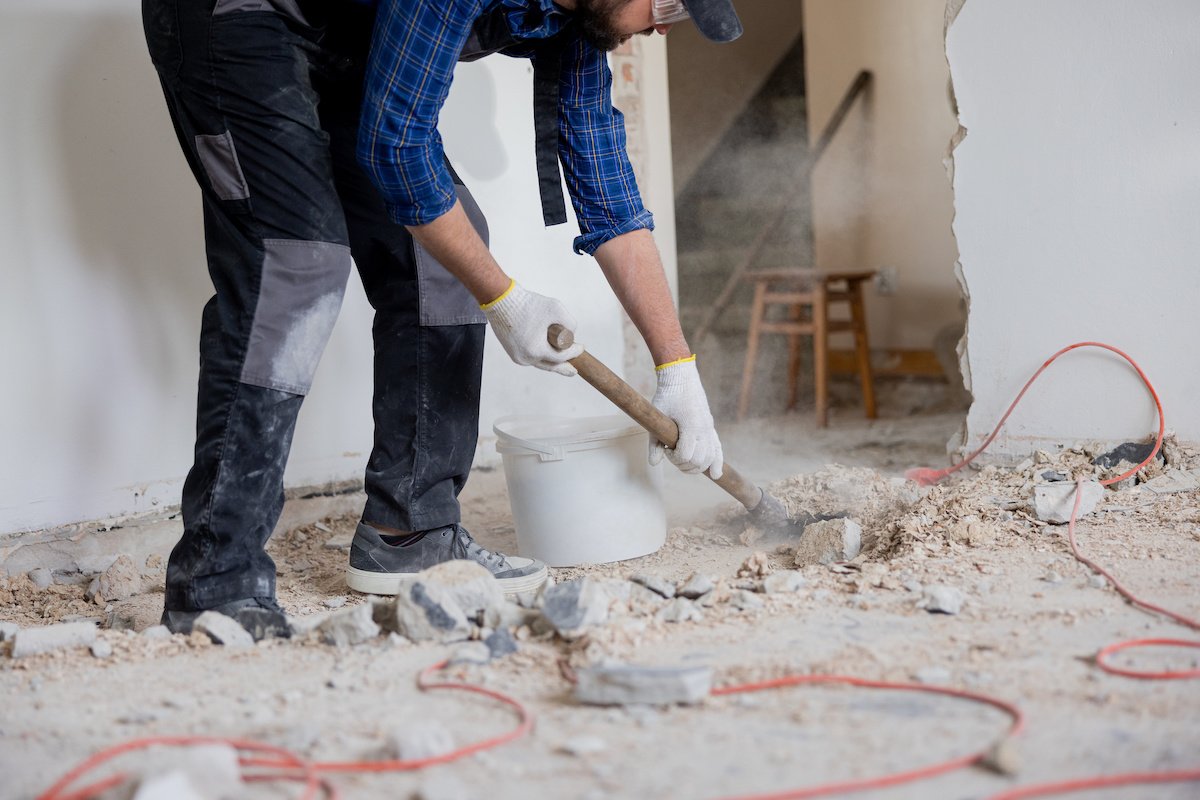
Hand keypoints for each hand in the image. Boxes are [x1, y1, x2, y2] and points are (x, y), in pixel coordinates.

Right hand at [481, 280, 583, 375]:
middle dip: (563, 367)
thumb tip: (571, 336)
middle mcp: (524, 358)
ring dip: (551, 360)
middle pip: (550, 366)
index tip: (582, 347)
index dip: (573, 353)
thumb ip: (570, 324)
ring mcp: (517, 356)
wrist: (501, 299)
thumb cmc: (528, 304)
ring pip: (539, 362)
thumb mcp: (556, 309)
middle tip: (574, 371)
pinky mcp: (512, 352)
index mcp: (535, 350)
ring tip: (562, 362)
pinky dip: (539, 355)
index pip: (560, 357)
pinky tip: (547, 355)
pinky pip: (530, 357)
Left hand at [649, 357, 723, 477]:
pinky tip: (716, 474)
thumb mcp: (657, 417)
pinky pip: (718, 449)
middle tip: (671, 455)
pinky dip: (717, 462)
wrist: (681, 378)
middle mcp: (704, 429)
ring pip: (710, 458)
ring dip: (697, 466)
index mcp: (691, 425)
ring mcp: (709, 429)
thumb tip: (654, 463)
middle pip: (698, 461)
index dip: (673, 458)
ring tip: (684, 462)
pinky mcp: (711, 427)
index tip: (665, 449)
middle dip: (683, 464)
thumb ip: (654, 442)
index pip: (685, 455)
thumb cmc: (667, 396)